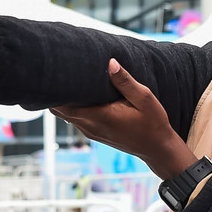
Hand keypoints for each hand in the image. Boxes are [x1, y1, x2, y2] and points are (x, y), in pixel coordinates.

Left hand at [51, 59, 196, 179]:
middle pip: (60, 110)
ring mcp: (90, 131)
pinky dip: (72, 107)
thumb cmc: (153, 123)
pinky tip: (79, 94)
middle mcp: (90, 126)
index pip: (65, 106)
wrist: (157, 148)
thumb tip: (110, 62)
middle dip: (55, 93)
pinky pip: (75, 118)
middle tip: (57, 72)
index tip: (54, 75)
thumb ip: (125, 81)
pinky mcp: (93, 133)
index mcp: (100, 116)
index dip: (55, 92)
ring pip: (65, 115)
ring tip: (67, 80)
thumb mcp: (144, 98)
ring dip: (63, 100)